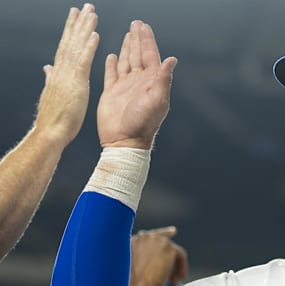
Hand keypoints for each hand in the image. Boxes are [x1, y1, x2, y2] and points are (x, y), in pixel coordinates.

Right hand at [33, 3, 98, 145]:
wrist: (52, 134)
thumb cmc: (55, 119)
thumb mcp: (54, 95)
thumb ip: (52, 78)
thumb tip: (48, 68)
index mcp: (60, 73)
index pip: (67, 47)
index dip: (72, 31)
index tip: (76, 17)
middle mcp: (63, 71)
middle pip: (72, 42)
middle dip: (78, 23)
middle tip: (85, 7)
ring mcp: (68, 76)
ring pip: (77, 47)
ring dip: (85, 29)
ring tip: (91, 13)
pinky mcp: (76, 84)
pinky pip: (83, 62)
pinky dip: (89, 48)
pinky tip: (95, 35)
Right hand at [97, 21, 176, 148]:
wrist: (124, 140)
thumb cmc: (144, 123)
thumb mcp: (157, 100)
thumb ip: (163, 79)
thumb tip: (172, 59)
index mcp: (151, 81)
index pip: (150, 55)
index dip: (147, 39)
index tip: (144, 26)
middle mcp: (139, 81)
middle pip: (138, 54)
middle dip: (137, 38)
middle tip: (136, 23)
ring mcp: (125, 86)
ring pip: (126, 61)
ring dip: (127, 47)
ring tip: (128, 34)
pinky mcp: (111, 92)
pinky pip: (111, 73)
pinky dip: (111, 63)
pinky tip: (112, 55)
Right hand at [130, 226, 187, 285]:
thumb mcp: (133, 272)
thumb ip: (144, 261)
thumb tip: (159, 264)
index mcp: (130, 242)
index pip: (148, 236)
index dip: (162, 234)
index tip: (173, 232)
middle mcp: (142, 237)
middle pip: (163, 241)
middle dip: (170, 256)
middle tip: (176, 272)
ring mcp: (155, 239)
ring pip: (172, 250)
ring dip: (174, 266)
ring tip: (174, 281)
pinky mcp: (167, 246)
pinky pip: (180, 255)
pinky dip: (182, 267)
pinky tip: (180, 278)